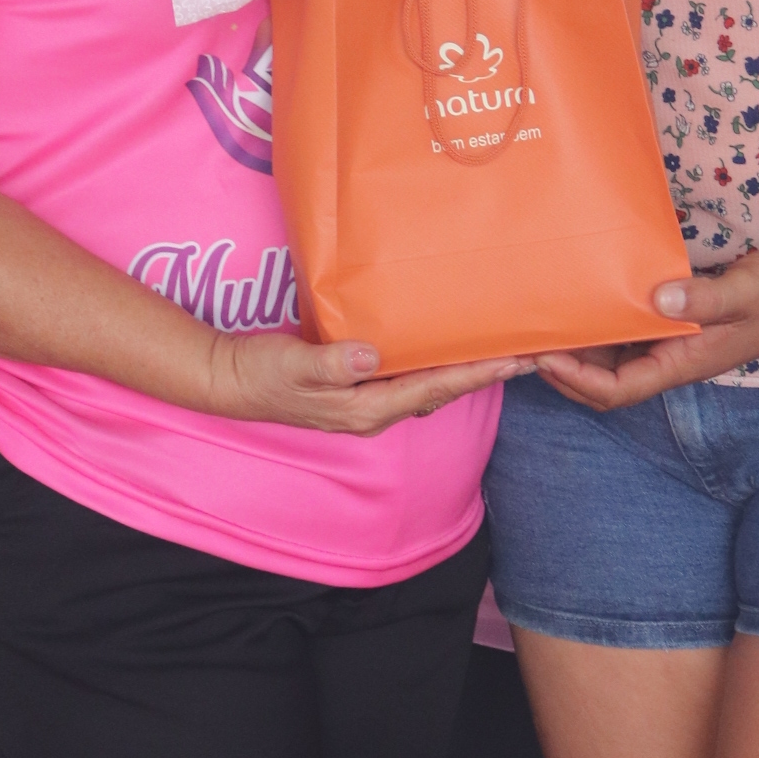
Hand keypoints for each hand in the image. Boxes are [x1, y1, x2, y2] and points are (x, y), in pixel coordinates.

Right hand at [208, 331, 530, 434]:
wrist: (229, 380)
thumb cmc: (260, 372)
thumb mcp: (292, 364)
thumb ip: (332, 361)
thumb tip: (372, 356)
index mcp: (366, 409)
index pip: (434, 390)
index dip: (476, 375)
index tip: (514, 360)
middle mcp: (375, 411)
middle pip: (442, 392)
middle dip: (485, 374)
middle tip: (529, 354)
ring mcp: (367, 402)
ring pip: (430, 386)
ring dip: (466, 370)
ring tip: (503, 350)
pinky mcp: (359, 388)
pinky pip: (410, 377)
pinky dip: (437, 364)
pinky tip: (450, 346)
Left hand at [533, 246, 758, 409]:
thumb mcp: (745, 290)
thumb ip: (705, 297)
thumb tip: (660, 298)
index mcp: (683, 363)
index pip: (619, 390)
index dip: (578, 381)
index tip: (546, 356)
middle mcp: (672, 361)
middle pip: (604, 382)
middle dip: (563, 369)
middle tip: (525, 341)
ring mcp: (672, 347)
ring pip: (613, 360)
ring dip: (578, 349)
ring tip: (542, 323)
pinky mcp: (675, 328)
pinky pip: (628, 337)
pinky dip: (600, 328)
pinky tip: (582, 303)